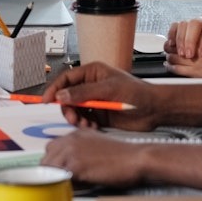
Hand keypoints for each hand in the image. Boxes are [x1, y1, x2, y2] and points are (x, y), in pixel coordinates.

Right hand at [42, 62, 163, 130]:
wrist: (154, 110)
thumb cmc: (136, 93)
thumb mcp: (107, 90)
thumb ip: (83, 93)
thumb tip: (62, 95)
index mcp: (92, 73)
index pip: (66, 79)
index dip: (55, 89)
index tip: (46, 100)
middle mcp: (91, 86)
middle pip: (68, 97)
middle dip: (68, 108)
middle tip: (73, 117)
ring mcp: (95, 101)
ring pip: (75, 110)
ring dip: (76, 118)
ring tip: (86, 124)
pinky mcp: (99, 115)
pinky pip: (84, 120)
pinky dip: (85, 125)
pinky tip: (93, 127)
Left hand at [42, 128, 146, 186]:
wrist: (135, 159)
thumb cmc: (122, 157)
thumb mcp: (97, 145)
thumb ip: (81, 151)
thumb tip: (69, 167)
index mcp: (75, 134)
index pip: (51, 149)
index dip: (54, 163)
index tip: (57, 173)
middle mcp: (70, 140)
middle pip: (46, 159)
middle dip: (50, 172)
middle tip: (60, 183)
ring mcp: (71, 151)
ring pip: (49, 169)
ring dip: (55, 180)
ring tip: (65, 188)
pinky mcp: (75, 165)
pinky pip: (59, 178)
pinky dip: (63, 186)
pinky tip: (73, 189)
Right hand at [165, 14, 201, 59]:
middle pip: (194, 24)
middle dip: (190, 41)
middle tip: (189, 55)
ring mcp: (194, 21)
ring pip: (183, 24)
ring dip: (180, 40)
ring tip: (181, 54)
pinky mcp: (186, 26)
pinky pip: (175, 26)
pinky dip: (172, 35)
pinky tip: (171, 45)